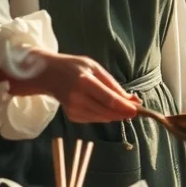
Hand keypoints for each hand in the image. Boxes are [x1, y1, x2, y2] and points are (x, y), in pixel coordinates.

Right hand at [0, 49, 140, 123]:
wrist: (47, 75)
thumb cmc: (74, 67)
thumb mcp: (94, 68)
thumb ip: (113, 84)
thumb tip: (132, 99)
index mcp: (84, 82)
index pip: (109, 99)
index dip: (125, 107)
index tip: (138, 109)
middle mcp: (77, 98)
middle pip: (107, 112)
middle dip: (123, 113)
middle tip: (136, 110)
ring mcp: (73, 109)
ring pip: (102, 118)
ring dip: (116, 115)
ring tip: (123, 108)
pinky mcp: (71, 116)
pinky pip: (94, 119)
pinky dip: (103, 115)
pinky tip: (104, 107)